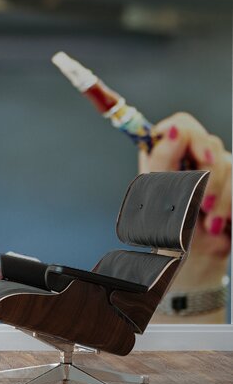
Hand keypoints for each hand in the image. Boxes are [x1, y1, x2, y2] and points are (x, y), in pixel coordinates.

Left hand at [141, 112, 230, 322]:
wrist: (191, 259)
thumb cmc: (165, 226)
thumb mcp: (157, 192)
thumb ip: (162, 159)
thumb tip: (173, 130)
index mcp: (168, 155)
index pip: (182, 124)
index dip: (188, 133)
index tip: (192, 152)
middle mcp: (194, 158)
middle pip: (209, 141)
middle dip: (205, 171)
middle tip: (199, 197)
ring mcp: (218, 171)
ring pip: (229, 164)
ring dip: (217, 196)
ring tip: (205, 219)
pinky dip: (229, 206)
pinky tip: (217, 224)